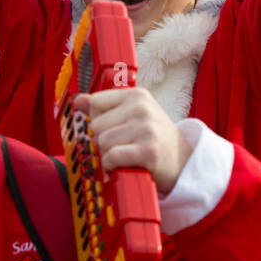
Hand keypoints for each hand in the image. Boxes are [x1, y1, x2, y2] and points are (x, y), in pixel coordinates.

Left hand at [74, 88, 192, 194]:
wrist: (182, 159)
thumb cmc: (152, 136)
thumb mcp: (132, 114)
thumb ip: (104, 106)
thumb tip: (78, 101)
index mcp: (137, 95)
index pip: (96, 102)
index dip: (99, 119)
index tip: (114, 127)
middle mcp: (141, 108)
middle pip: (96, 125)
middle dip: (103, 139)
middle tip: (122, 144)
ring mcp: (145, 129)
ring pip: (102, 142)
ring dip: (108, 154)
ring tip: (125, 154)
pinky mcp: (147, 151)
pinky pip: (112, 157)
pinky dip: (112, 165)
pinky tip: (123, 164)